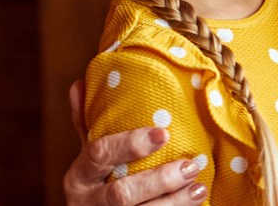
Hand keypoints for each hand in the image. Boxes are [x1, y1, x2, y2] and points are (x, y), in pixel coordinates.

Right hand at [64, 82, 207, 204]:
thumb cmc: (96, 185)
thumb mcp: (88, 159)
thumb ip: (86, 124)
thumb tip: (80, 83)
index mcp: (79, 177)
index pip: (99, 154)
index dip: (130, 144)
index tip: (163, 133)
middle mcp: (88, 202)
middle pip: (122, 194)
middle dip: (158, 180)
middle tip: (189, 166)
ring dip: (174, 202)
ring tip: (199, 188)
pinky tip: (197, 202)